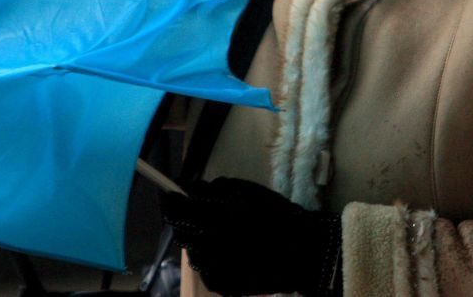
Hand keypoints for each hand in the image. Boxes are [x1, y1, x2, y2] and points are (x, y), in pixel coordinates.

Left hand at [161, 177, 340, 295]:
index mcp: (219, 216)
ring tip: (217, 234)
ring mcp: (214, 268)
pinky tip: (228, 253)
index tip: (170, 193)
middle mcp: (211, 243)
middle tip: (196, 213)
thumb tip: (191, 190)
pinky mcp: (219, 285)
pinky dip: (210, 258)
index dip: (169, 199)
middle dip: (183, 219)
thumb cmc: (277, 215)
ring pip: (191, 250)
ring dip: (197, 239)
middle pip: (180, 230)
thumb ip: (216, 189)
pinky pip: (204, 268)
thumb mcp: (248, 191)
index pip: (177, 208)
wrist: (303, 254)